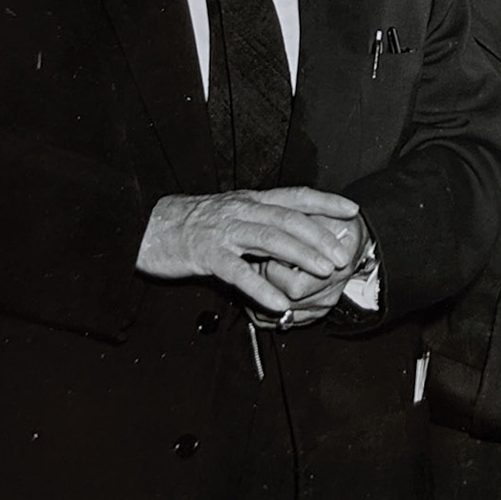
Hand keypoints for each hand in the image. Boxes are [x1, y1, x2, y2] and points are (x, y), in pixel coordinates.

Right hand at [136, 188, 360, 314]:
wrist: (148, 227)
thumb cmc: (195, 223)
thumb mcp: (234, 212)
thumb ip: (262, 219)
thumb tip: (298, 230)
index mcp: (252, 201)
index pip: (295, 197)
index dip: (325, 202)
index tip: (352, 210)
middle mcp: (243, 211)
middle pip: (289, 220)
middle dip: (320, 237)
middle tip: (343, 255)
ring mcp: (225, 232)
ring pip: (270, 239)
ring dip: (301, 255)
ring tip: (324, 271)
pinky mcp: (206, 254)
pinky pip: (238, 273)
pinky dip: (260, 288)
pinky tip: (279, 302)